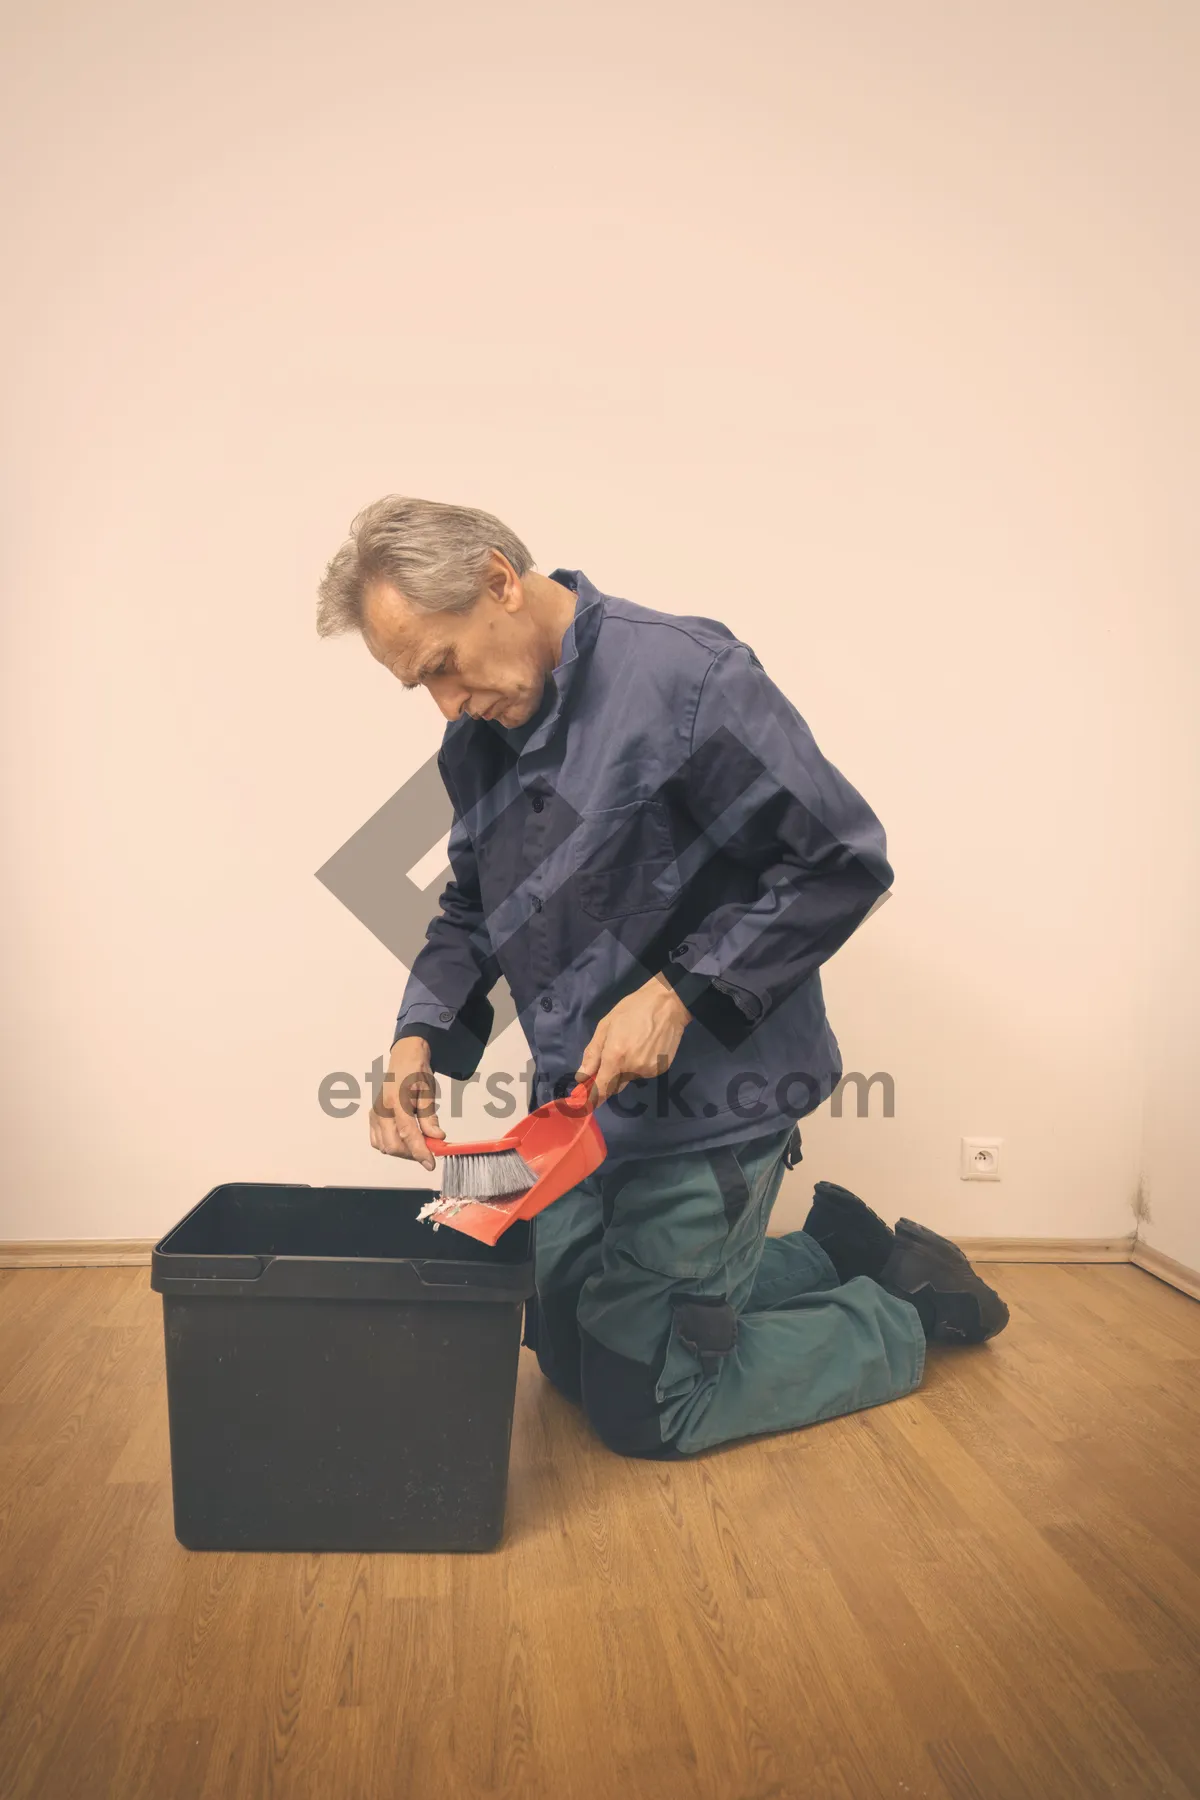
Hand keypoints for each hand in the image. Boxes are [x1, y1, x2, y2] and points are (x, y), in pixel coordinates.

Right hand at [370, 1037, 444, 1169]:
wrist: (403, 1058)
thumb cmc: (416, 1071)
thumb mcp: (428, 1092)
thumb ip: (430, 1117)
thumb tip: (437, 1137)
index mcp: (396, 1101)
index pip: (408, 1134)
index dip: (420, 1152)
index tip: (430, 1163)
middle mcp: (381, 1109)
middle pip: (393, 1145)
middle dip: (412, 1153)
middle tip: (428, 1150)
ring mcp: (374, 1114)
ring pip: (384, 1146)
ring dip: (402, 1151)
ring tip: (418, 1143)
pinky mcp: (372, 1117)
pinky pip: (377, 1141)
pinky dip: (390, 1145)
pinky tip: (404, 1139)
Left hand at [575, 974, 691, 1107]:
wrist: (668, 1004)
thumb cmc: (633, 1009)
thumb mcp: (606, 1026)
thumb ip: (593, 1053)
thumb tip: (581, 1076)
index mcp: (616, 1057)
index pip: (601, 1089)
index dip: (592, 1099)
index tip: (585, 1106)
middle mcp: (632, 1068)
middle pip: (615, 1085)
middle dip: (609, 1078)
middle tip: (612, 1058)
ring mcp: (649, 1070)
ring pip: (630, 1078)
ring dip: (626, 1069)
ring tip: (633, 1044)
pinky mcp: (661, 1069)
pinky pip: (644, 1073)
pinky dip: (640, 1065)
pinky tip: (645, 1047)